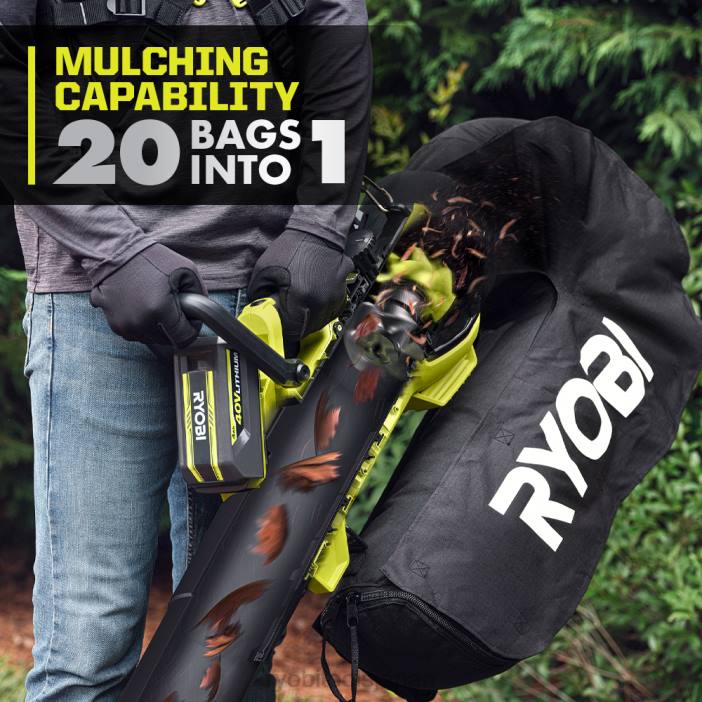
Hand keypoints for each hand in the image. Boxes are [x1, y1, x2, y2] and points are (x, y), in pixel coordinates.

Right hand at [90, 243, 205, 347]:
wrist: (113, 252)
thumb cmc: (149, 258)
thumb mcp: (186, 269)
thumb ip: (199, 294)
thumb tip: (201, 312)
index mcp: (159, 311)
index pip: (185, 338)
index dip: (192, 327)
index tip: (189, 316)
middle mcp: (140, 323)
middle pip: (169, 340)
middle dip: (175, 326)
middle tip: (172, 305)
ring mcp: (125, 326)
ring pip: (153, 339)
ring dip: (158, 326)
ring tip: (156, 303)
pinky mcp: (115, 325)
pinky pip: (137, 333)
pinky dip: (143, 324)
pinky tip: (142, 306)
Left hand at [247, 230, 353, 346]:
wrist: (318, 232)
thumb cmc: (294, 247)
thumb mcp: (264, 271)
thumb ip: (259, 295)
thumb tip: (260, 311)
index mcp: (301, 297)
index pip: (291, 331)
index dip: (282, 332)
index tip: (277, 330)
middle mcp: (320, 302)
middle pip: (305, 330)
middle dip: (294, 326)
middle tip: (285, 316)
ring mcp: (333, 299)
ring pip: (319, 323)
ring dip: (306, 320)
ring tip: (298, 305)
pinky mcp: (341, 295)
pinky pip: (329, 312)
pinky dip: (318, 311)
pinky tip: (310, 300)